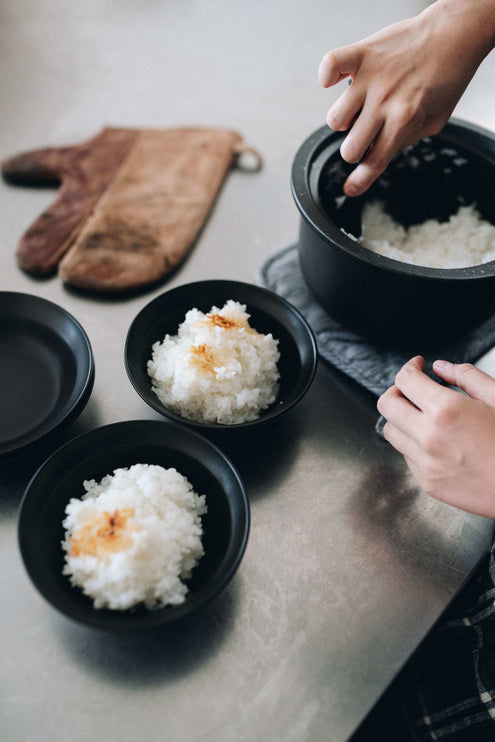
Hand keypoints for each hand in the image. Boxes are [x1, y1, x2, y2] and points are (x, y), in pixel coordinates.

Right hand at [318, 0, 494, 195]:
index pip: (375, 161)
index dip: (360, 181)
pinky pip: (330, 65)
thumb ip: (407, 139)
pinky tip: (335, 80)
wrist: (456, 33)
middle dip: (355, 149)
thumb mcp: (436, 119)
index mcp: (404, 120)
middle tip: (364, 137)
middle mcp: (384, 101)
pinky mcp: (363, 54)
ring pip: (336, 119)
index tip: (351, 188)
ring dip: (344, 120)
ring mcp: (371, 78)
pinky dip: (327, 76)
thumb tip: (384, 151)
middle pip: (350, 148)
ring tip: (358, 109)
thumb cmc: (449, 74)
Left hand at [377, 355, 494, 517]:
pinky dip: (413, 444)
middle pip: (386, 404)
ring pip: (390, 431)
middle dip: (396, 390)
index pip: (405, 380)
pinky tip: (435, 441)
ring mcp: (425, 463)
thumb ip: (467, 376)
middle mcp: (429, 437)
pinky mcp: (427, 483)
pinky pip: (406, 456)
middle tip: (412, 389)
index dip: (410, 367)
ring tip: (421, 415)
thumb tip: (440, 367)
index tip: (417, 366)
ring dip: (400, 418)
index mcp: (446, 410)